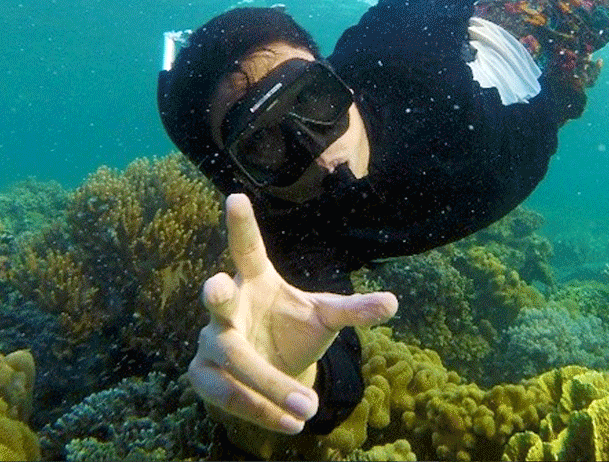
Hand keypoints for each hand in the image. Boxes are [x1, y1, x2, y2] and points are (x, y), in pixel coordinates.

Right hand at [188, 193, 397, 433]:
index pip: (247, 249)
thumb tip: (394, 302)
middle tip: (216, 287)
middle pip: (217, 299)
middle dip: (215, 293)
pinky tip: (288, 423)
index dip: (241, 225)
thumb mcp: (326, 317)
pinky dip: (259, 409)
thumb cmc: (296, 332)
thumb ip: (355, 309)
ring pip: (231, 358)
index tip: (235, 196)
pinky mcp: (203, 374)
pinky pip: (226, 393)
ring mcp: (210, 339)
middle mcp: (229, 305)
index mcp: (257, 279)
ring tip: (307, 410)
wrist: (276, 373)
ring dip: (267, 385)